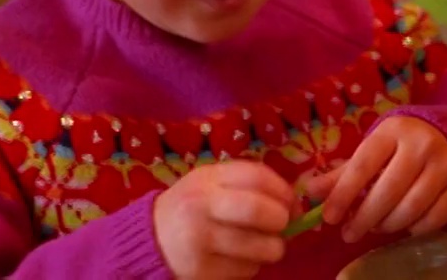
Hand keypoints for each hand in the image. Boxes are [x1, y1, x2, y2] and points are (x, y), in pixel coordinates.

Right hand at [153, 161, 298, 279]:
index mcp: (207, 179)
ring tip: (264, 245)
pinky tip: (239, 259)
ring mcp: (199, 240)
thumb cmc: (193, 208)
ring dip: (273, 248)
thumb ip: (249, 185)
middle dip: (281, 220)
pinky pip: (247, 270)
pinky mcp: (201, 271)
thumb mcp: (212, 185)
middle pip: (257, 210)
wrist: (151, 241)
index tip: (292, 203)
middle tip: (282, 227)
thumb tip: (295, 204)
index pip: (257, 176)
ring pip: (260, 247)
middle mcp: (200, 206)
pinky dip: (252, 266)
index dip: (284, 191)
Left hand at [307, 116, 446, 243]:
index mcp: (393, 131)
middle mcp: (422, 145)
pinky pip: (436, 218)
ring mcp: (445, 166)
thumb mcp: (371, 149)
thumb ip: (342, 173)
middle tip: (349, 234)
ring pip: (413, 207)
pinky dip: (416, 229)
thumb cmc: (399, 146)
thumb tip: (310, 192)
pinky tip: (404, 227)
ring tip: (375, 227)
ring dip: (388, 225)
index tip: (329, 218)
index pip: (363, 165)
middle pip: (389, 190)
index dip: (343, 194)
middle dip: (365, 218)